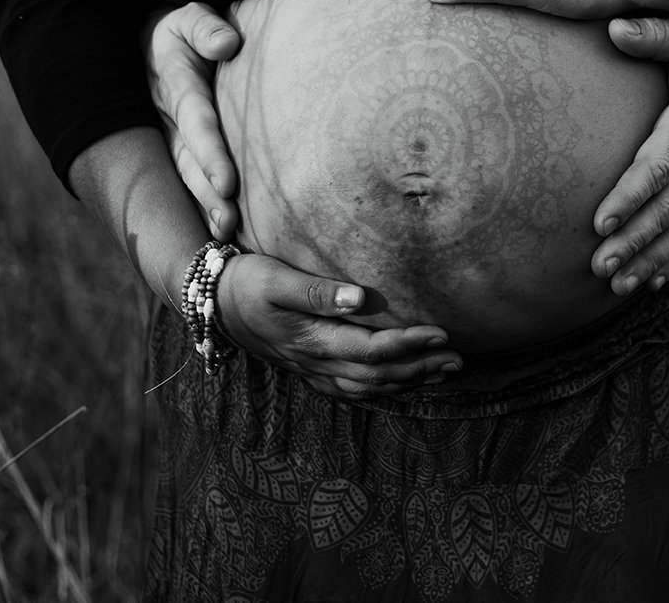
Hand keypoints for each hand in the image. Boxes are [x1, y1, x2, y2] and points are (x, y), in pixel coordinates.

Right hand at [143, 2, 241, 239]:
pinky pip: (185, 180)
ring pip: (184, 177)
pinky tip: (221, 235)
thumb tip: (229, 43)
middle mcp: (168, 120)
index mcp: (176, 88)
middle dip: (207, 194)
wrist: (146, 40)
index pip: (197, 124)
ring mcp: (167, 138)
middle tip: (229, 225)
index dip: (211, 154)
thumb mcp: (188, 18)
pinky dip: (200, 207)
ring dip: (204, 206)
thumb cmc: (181, 30)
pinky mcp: (173, 149)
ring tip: (226, 235)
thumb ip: (206, 27)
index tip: (229, 185)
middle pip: (188, 161)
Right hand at [216, 253, 462, 398]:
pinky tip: (398, 383)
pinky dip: (380, 389)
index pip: (372, 349)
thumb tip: (360, 298)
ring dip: (406, 381)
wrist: (210, 302)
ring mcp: (311, 370)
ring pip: (367, 387)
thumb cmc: (245, 282)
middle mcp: (315, 361)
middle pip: (377, 374)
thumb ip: (317, 292)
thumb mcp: (276, 279)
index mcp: (312, 340)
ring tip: (441, 372)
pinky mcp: (306, 368)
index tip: (442, 333)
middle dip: (420, 368)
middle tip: (458, 359)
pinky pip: (350, 389)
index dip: (410, 344)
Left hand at [591, 17, 668, 295]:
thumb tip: (613, 26)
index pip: (657, 167)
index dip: (629, 197)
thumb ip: (655, 34)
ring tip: (619, 283)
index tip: (600, 222)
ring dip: (652, 259)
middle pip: (668, 209)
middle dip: (633, 241)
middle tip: (599, 265)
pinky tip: (653, 280)